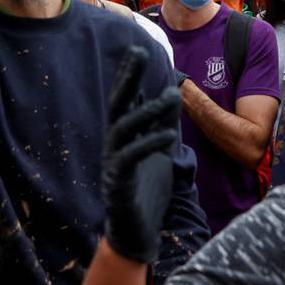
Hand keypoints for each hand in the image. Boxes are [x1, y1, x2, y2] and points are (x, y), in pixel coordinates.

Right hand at [100, 47, 180, 264]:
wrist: (137, 234)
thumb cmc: (146, 191)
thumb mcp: (159, 151)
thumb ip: (161, 126)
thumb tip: (171, 95)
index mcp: (122, 136)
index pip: (123, 99)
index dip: (129, 76)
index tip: (138, 50)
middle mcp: (113, 145)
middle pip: (117, 104)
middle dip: (127, 78)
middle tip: (139, 53)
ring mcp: (113, 163)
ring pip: (124, 128)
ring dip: (147, 110)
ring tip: (171, 97)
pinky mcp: (119, 183)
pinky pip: (131, 157)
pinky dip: (150, 143)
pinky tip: (169, 134)